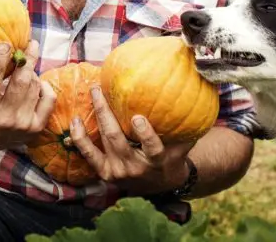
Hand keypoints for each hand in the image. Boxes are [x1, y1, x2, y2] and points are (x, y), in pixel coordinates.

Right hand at [0, 40, 55, 153]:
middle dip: (27, 59)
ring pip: (34, 87)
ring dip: (31, 73)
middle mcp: (4, 119)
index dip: (0, 60)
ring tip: (26, 66)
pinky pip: (48, 100)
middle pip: (20, 82)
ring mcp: (22, 125)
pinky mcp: (35, 129)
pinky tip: (38, 82)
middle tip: (31, 45)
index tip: (5, 45)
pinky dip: (45, 87)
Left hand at [69, 85, 194, 195]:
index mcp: (157, 162)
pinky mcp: (104, 173)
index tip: (138, 118)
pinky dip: (79, 138)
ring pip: (103, 142)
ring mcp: (117, 172)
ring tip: (93, 94)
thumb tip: (200, 97)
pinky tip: (75, 120)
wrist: (160, 184)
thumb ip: (189, 127)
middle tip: (98, 91)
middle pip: (117, 140)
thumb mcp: (184, 145)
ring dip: (95, 116)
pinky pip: (88, 154)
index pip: (153, 149)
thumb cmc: (172, 156)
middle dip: (106, 114)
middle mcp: (135, 169)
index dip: (145, 135)